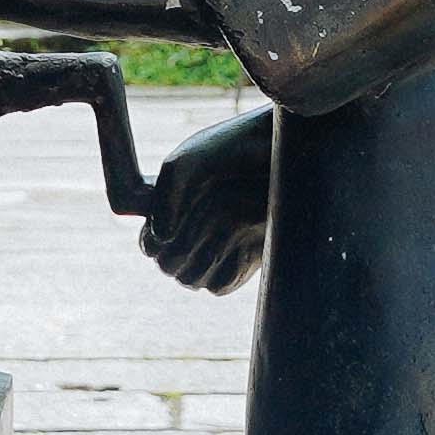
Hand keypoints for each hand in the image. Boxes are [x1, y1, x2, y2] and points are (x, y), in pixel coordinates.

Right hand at [142, 107, 273, 293]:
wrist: (285, 152)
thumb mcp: (191, 161)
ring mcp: (216, 249)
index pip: (149, 245)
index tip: (175, 222)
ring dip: (205, 257)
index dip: (156, 240)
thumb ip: (167, 194)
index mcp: (171, 209)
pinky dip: (226, 269)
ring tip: (230, 224)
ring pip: (191, 279)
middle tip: (210, 217)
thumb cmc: (235, 149)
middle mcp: (190, 232)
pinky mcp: (241, 264)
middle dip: (182, 248)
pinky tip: (244, 241)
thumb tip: (161, 238)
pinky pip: (219, 285)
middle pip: (168, 266)